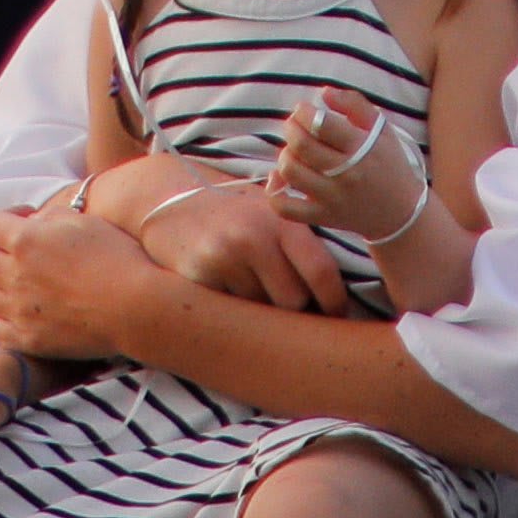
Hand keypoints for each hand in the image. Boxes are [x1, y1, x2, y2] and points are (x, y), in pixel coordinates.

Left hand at [0, 202, 196, 364]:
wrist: (136, 307)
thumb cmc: (118, 259)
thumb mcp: (86, 222)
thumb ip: (51, 217)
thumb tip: (34, 223)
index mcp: (25, 240)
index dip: (9, 221)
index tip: (25, 225)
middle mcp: (13, 274)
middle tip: (20, 258)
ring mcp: (18, 310)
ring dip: (1, 288)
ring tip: (26, 289)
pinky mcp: (28, 339)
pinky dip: (8, 322)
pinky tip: (29, 316)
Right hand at [101, 176, 348, 317]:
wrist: (167, 201)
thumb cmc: (232, 213)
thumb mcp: (269, 210)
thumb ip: (303, 238)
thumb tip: (349, 287)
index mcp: (281, 221)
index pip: (321, 272)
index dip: (334, 302)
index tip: (336, 316)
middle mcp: (254, 237)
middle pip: (293, 301)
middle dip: (295, 310)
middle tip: (291, 309)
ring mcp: (223, 258)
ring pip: (260, 311)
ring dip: (261, 311)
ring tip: (252, 292)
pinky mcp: (197, 275)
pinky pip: (229, 311)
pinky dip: (232, 310)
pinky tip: (226, 291)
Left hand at [264, 90, 425, 244]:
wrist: (401, 211)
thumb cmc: (388, 163)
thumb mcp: (381, 129)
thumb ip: (354, 104)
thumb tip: (324, 93)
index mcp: (361, 148)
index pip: (321, 124)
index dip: (304, 113)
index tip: (303, 111)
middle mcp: (346, 174)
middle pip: (301, 146)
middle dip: (291, 129)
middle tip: (294, 125)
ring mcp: (332, 198)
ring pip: (290, 172)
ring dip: (285, 154)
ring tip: (294, 150)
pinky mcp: (323, 217)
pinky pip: (286, 208)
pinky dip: (275, 192)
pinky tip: (279, 178)